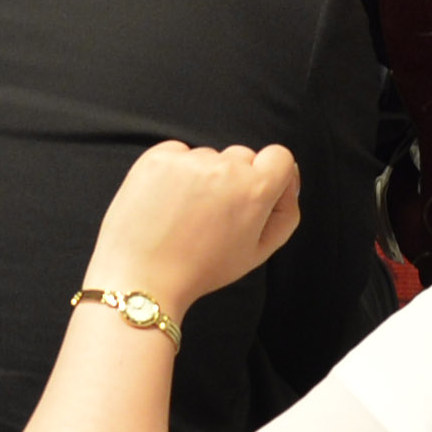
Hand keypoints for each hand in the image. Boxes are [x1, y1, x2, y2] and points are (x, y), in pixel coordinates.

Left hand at [84, 141, 299, 315]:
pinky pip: (178, 153)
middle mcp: (225, 168)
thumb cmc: (202, 269)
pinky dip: (175, 172)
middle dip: (235, 181)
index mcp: (255, 190)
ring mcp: (188, 160)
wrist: (142, 278)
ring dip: (203, 178)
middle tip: (214, 217)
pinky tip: (167, 202)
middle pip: (242, 158)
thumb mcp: (258, 252)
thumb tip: (289, 179)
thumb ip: (285, 213)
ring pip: (209, 158)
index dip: (271, 176)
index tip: (255, 196)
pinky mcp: (157, 157)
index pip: (280, 157)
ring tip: (185, 215)